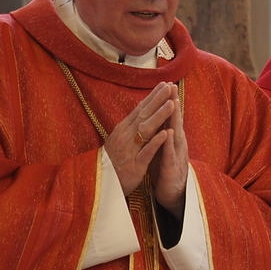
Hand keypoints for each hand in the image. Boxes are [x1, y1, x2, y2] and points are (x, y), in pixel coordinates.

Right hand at [104, 84, 186, 212]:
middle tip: (170, 87)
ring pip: (146, 130)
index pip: (140, 109)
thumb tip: (140, 111)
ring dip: (159, 116)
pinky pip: (146, 152)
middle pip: (144, 115)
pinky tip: (166, 133)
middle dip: (158, 100)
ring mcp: (129, 151)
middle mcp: (125, 137)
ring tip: (172, 104)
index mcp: (122, 130)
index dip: (152, 96)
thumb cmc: (112, 163)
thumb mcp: (120, 141)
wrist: (98, 186)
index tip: (164, 84)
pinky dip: (156, 142)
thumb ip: (130, 127)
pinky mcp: (134, 166)